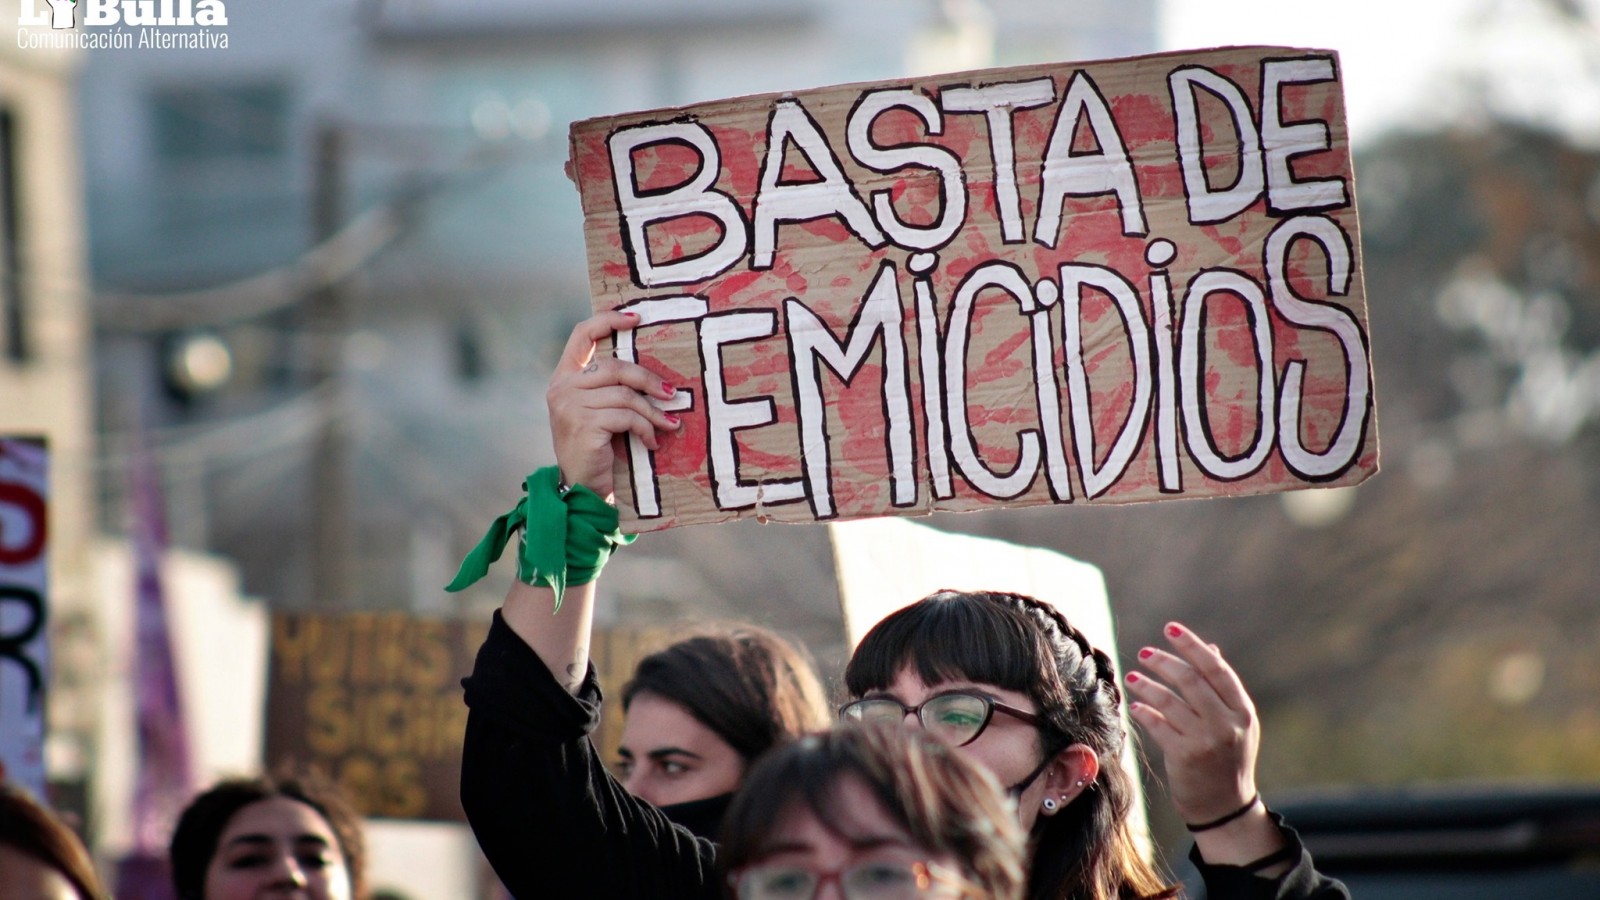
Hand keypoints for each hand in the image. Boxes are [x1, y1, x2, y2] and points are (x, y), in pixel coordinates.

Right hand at [546, 310, 679, 497]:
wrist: (581, 489)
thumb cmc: (595, 449)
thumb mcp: (596, 412)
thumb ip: (608, 388)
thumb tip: (652, 374)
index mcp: (563, 378)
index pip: (581, 335)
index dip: (608, 321)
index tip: (637, 318)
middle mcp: (561, 388)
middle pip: (614, 366)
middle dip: (647, 379)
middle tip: (671, 393)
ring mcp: (569, 405)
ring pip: (625, 395)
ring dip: (652, 412)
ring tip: (668, 424)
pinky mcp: (584, 424)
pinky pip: (627, 417)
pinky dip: (646, 429)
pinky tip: (652, 442)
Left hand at [1125, 621, 1258, 825]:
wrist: (1226, 807)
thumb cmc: (1227, 758)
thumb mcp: (1236, 723)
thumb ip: (1221, 689)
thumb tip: (1211, 649)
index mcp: (1243, 711)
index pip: (1216, 669)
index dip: (1192, 645)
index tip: (1170, 628)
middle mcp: (1228, 724)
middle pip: (1191, 680)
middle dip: (1164, 662)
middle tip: (1144, 653)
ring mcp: (1207, 741)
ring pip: (1170, 701)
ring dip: (1147, 686)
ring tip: (1132, 678)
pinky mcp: (1185, 757)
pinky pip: (1158, 726)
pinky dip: (1145, 713)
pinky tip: (1136, 707)